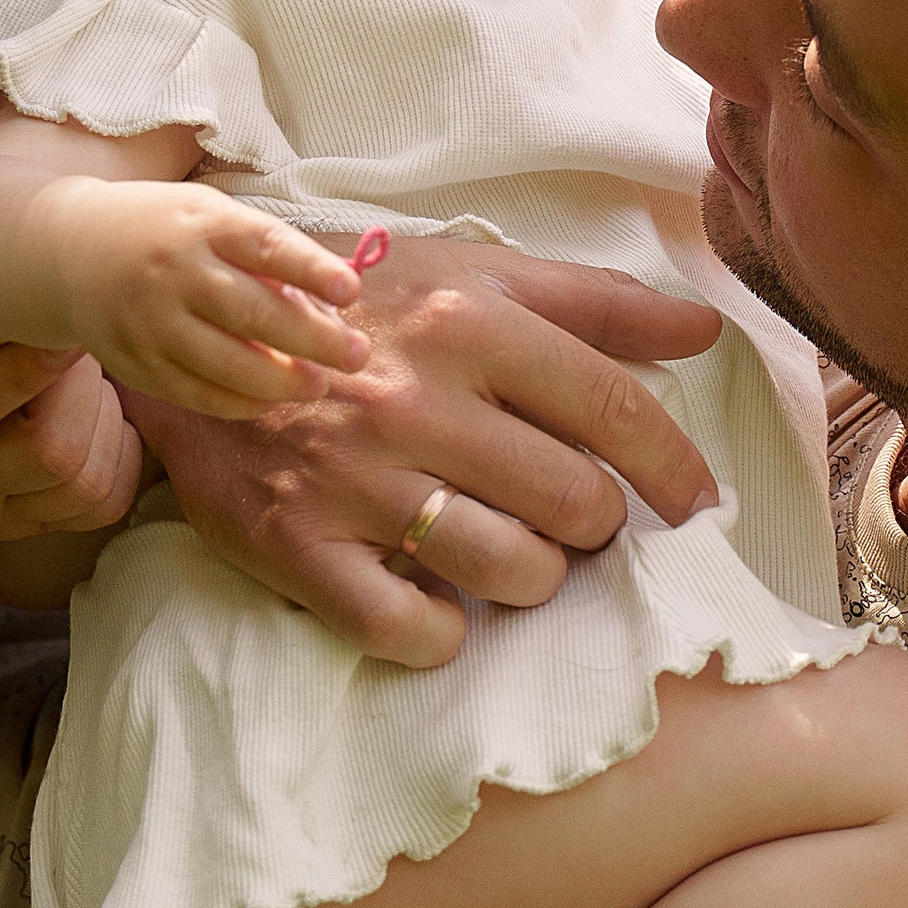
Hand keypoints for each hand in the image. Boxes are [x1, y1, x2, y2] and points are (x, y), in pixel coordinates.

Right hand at [0, 157, 142, 546]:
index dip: (29, 367)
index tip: (67, 317)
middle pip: (46, 452)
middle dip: (82, 390)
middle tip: (83, 335)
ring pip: (80, 484)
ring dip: (107, 422)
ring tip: (88, 371)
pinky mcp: (23, 526)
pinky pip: (98, 505)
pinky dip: (118, 460)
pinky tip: (100, 413)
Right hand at [50, 181, 368, 416]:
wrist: (66, 251)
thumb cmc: (165, 231)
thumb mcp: (210, 216)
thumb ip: (266, 253)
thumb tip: (335, 300)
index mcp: (202, 224)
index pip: (265, 246)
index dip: (312, 270)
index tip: (351, 291)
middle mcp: (175, 273)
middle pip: (254, 314)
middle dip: (314, 340)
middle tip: (357, 354)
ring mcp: (152, 323)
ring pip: (228, 365)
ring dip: (283, 381)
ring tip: (319, 385)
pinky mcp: (137, 363)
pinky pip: (198, 394)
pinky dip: (241, 402)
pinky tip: (270, 399)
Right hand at [129, 240, 724, 667]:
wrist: (203, 332)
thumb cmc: (361, 308)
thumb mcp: (470, 273)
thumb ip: (592, 303)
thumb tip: (704, 328)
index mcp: (466, 322)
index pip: (612, 410)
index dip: (674, 468)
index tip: (697, 502)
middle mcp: (414, 399)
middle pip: (573, 503)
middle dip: (594, 525)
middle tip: (571, 518)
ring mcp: (353, 478)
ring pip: (508, 571)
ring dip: (533, 578)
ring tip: (512, 553)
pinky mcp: (297, 544)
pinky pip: (405, 629)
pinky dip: (442, 635)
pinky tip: (442, 603)